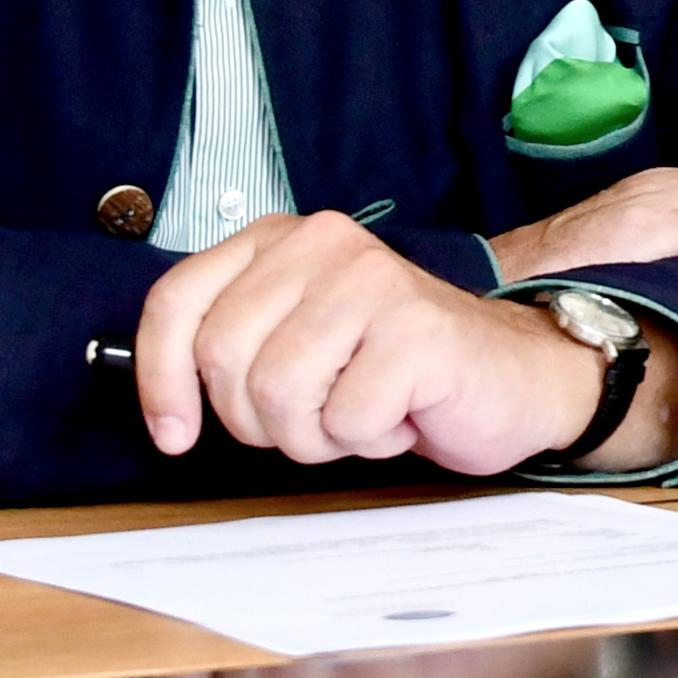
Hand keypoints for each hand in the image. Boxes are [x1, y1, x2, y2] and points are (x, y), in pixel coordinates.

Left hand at [137, 212, 653, 474]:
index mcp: (284, 239)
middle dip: (259, 418)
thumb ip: (234, 344)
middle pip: (223, 360)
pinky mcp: (416, 330)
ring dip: (317, 434)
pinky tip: (405, 411)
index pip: (178, 301)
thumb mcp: (298, 340)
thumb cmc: (397, 369)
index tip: (175, 433)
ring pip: (278, 397)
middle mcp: (325, 243)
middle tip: (316, 415)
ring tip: (362, 410)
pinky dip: (371, 439)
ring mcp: (373, 281)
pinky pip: (344, 422)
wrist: (516, 375)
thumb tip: (161, 406)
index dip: (160, 379)